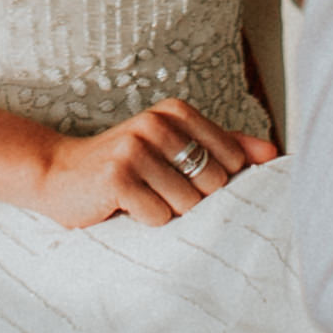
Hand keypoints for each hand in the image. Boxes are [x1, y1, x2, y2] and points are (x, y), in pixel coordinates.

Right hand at [0, 97, 275, 229]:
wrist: (59, 175)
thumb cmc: (125, 166)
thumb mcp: (173, 148)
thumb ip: (224, 147)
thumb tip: (274, 153)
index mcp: (177, 112)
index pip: (234, 162)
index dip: (214, 183)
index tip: (183, 180)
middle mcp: (157, 123)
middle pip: (214, 185)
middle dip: (192, 200)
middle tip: (158, 192)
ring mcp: (136, 147)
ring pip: (188, 205)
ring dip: (167, 212)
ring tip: (141, 198)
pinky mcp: (117, 176)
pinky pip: (159, 217)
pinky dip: (145, 221)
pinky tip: (123, 207)